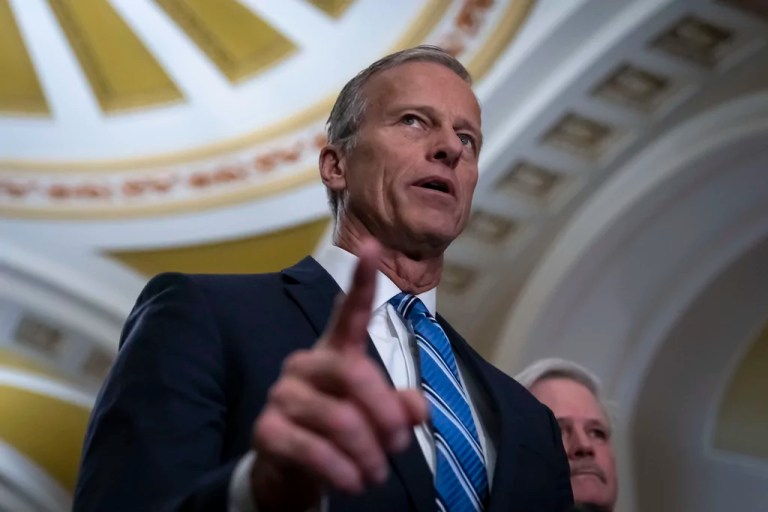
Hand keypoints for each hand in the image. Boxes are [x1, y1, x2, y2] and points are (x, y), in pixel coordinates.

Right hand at [250, 239, 427, 510]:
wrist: (289, 471)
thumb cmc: (339, 433)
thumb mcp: (375, 419)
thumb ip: (398, 408)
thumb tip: (417, 409)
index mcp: (334, 353)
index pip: (348, 312)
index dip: (363, 281)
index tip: (374, 246)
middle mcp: (305, 365)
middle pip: (354, 374)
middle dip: (385, 415)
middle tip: (400, 446)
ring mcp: (283, 396)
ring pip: (339, 419)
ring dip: (368, 453)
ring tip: (377, 474)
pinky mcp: (267, 430)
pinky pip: (312, 450)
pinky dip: (341, 471)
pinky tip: (353, 482)